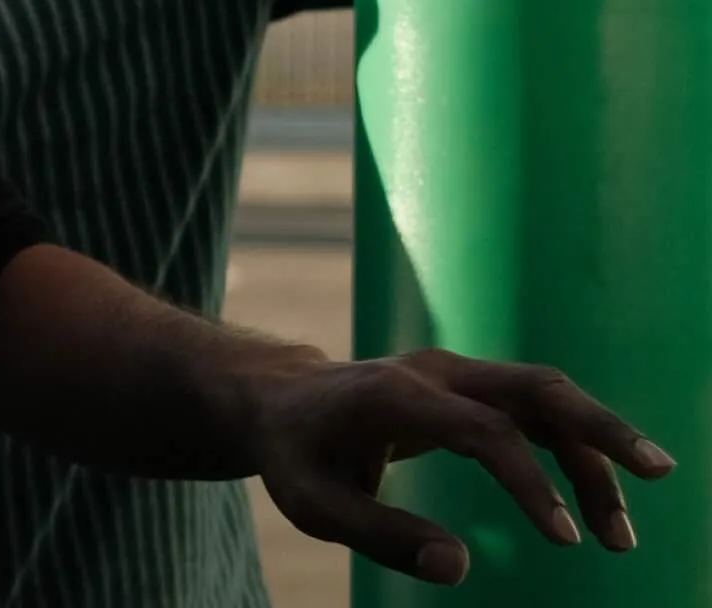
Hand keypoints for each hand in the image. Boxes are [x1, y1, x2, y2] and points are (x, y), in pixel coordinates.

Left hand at [244, 347, 674, 585]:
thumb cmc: (295, 453)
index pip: (484, 428)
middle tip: (659, 472)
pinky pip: (530, 409)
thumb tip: (458, 567)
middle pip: (534, 385)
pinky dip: (570, 448)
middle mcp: (434, 372)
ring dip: (594, 451)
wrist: (279, 399)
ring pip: (543, 396)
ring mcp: (453, 373)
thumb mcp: (315, 505)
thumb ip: (381, 534)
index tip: (566, 540)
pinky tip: (594, 505)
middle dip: (600, 427)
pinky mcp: (464, 387)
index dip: (531, 481)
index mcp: (397, 395)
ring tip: (622, 535)